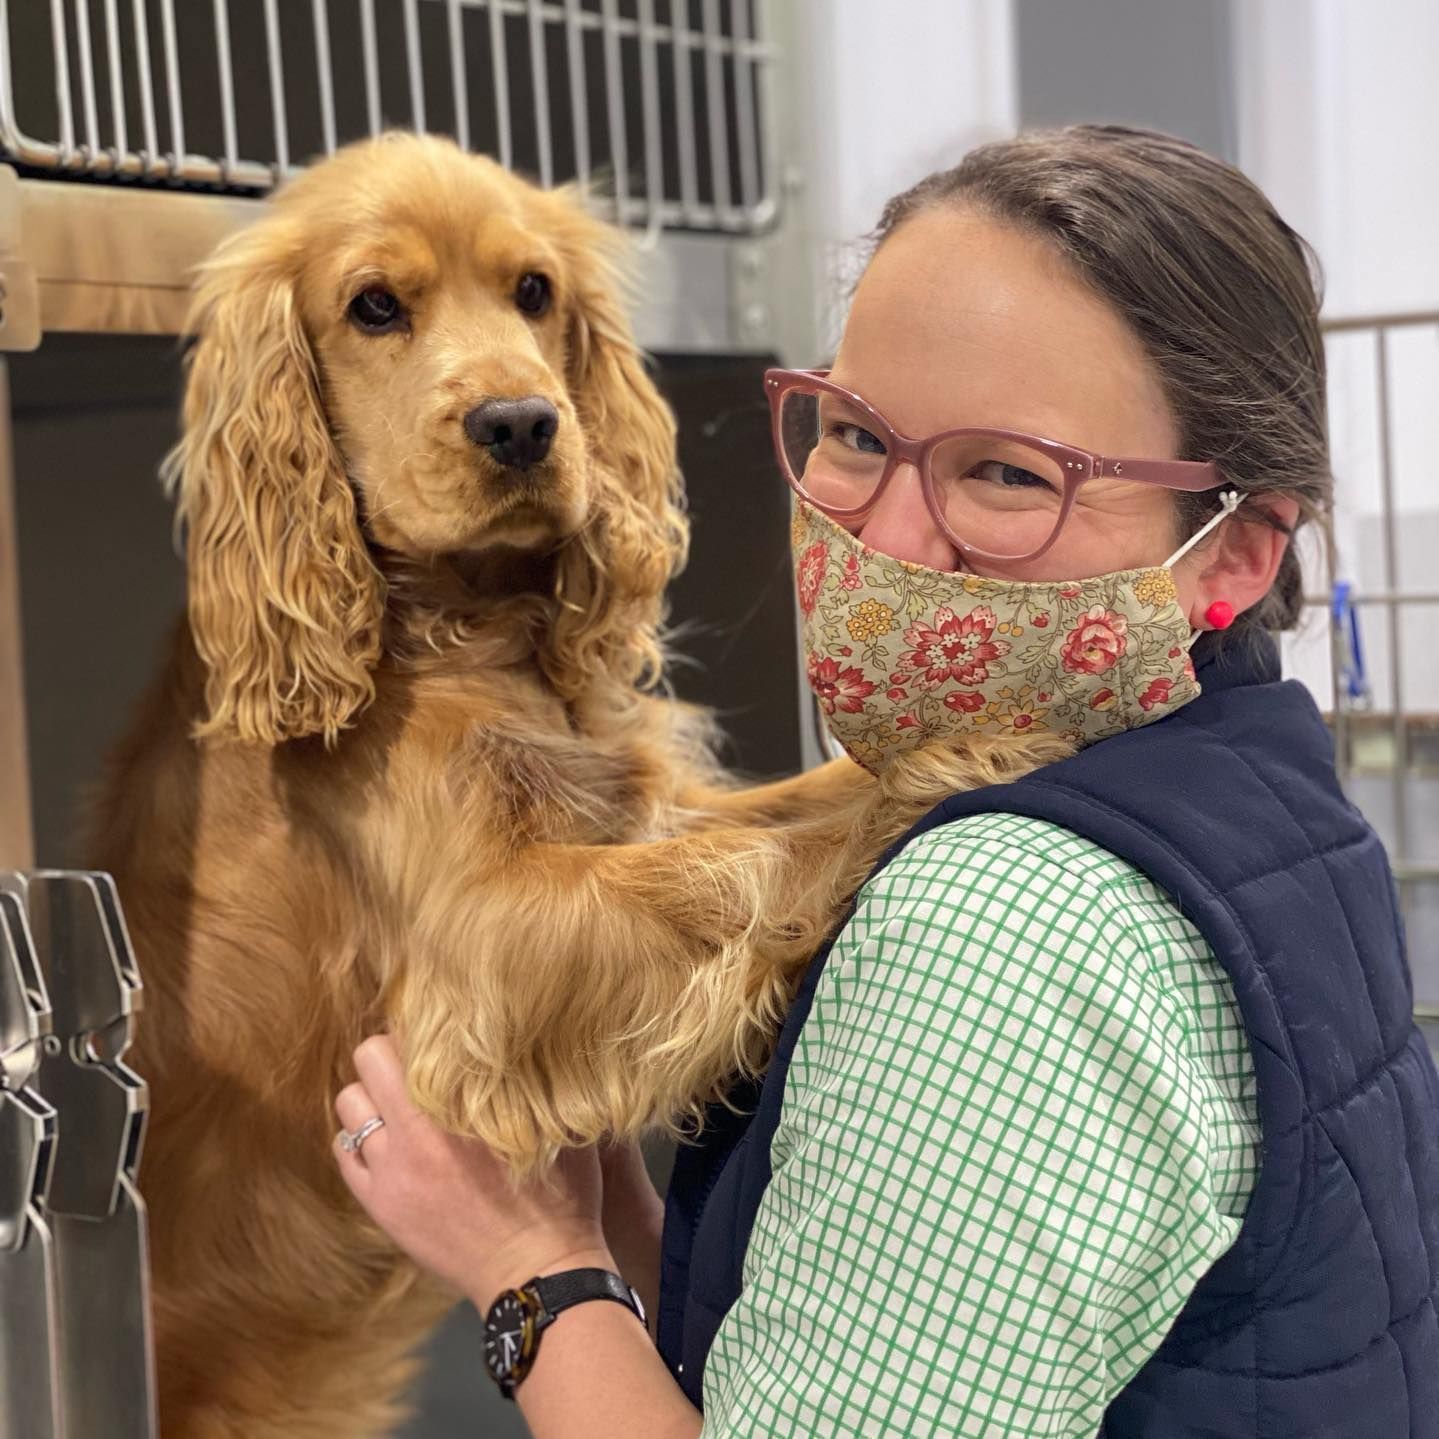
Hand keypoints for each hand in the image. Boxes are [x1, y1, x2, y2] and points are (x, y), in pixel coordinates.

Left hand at [333, 1034, 613, 1308]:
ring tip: (399, 1105)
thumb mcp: (558, 1125)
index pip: (411, 1036)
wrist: (539, 1273)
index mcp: (460, 1106)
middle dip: (388, 1055)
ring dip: (371, 1097)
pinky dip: (359, 1139)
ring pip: (348, 1105)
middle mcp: (415, 1132)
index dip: (422, 1028)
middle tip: (413, 1065)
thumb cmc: (561, 1196)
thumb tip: (525, 1036)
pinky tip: (388, 1144)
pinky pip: (343, 1153)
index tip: (436, 1033)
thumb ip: (532, 1080)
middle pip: (367, 1058)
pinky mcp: (380, 1206)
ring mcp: (391, 1172)